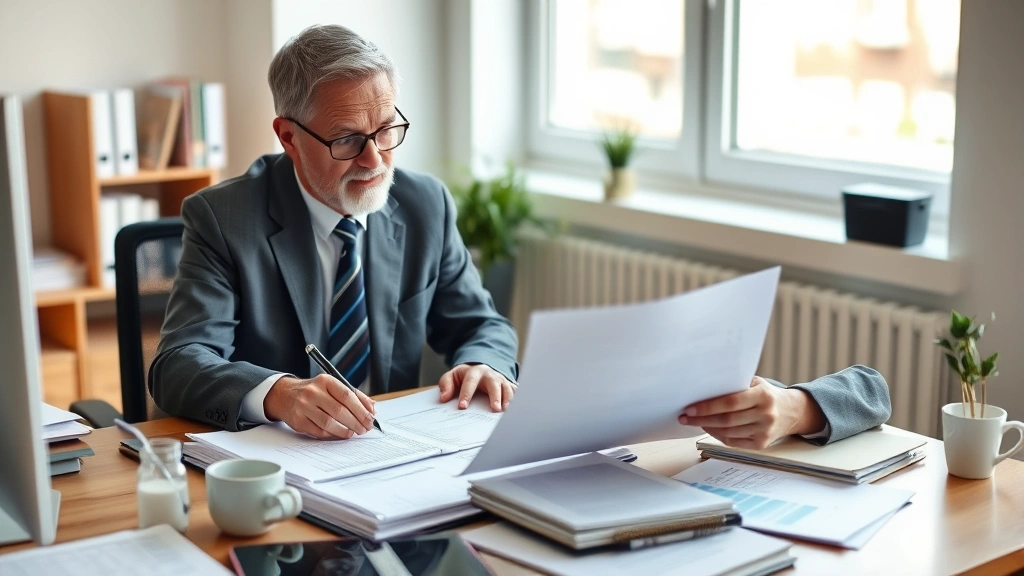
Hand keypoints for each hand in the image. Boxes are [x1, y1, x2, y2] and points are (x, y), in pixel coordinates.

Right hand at [264, 375, 375, 438]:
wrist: (284, 395)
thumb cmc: (314, 391)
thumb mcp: (332, 386)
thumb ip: (354, 395)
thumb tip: (372, 408)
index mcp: (325, 381)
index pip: (347, 395)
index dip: (361, 409)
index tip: (370, 419)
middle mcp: (313, 392)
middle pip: (339, 410)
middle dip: (356, 422)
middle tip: (364, 429)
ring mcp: (303, 406)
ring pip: (329, 423)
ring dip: (345, 430)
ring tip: (353, 433)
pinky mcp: (297, 420)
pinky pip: (319, 431)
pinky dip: (332, 435)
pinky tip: (339, 434)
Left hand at [438, 364, 515, 411]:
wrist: (479, 370)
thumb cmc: (464, 377)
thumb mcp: (452, 377)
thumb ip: (446, 385)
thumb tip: (444, 398)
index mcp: (474, 372)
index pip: (470, 382)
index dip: (466, 394)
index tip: (462, 406)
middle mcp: (490, 375)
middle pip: (494, 383)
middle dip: (495, 396)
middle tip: (495, 409)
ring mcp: (501, 380)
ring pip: (507, 388)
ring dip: (508, 399)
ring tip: (507, 411)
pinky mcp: (508, 386)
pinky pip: (515, 392)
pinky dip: (518, 400)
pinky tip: (518, 410)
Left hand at [678, 376, 825, 449]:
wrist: (792, 412)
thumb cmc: (766, 394)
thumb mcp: (755, 383)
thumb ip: (735, 386)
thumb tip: (703, 388)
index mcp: (763, 395)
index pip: (730, 402)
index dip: (708, 406)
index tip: (690, 408)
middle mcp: (766, 415)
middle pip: (727, 420)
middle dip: (702, 419)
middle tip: (685, 417)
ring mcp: (764, 431)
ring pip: (728, 432)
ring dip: (707, 427)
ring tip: (694, 421)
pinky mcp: (761, 444)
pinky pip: (733, 441)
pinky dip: (717, 435)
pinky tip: (708, 427)